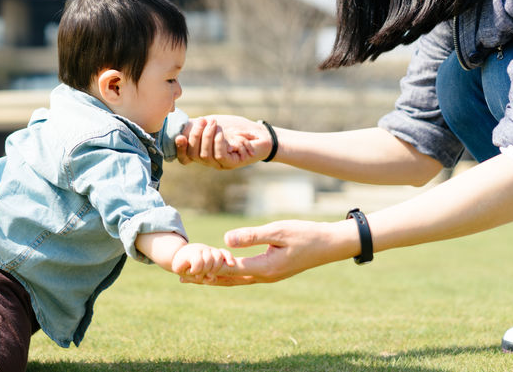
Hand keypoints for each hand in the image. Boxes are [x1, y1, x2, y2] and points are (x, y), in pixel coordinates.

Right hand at [175, 115, 272, 168]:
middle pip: (193, 155)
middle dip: (195, 135)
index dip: (179, 149)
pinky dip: (217, 143)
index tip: (179, 136)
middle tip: (202, 120)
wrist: (261, 135)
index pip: (185, 158)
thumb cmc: (237, 129)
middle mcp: (210, 161)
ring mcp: (221, 164)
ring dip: (207, 137)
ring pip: (204, 156)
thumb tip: (183, 123)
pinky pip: (219, 156)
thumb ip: (200, 127)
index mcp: (203, 153)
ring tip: (213, 124)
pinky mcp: (232, 163)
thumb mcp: (215, 125)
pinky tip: (221, 133)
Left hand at [180, 219, 354, 285]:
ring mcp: (269, 276)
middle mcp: (265, 276)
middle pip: (228, 280)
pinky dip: (229, 274)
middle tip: (182, 279)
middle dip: (205, 279)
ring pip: (236, 280)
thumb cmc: (305, 234)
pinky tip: (221, 270)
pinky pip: (245, 276)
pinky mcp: (272, 271)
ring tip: (195, 278)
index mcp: (265, 268)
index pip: (230, 268)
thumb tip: (225, 240)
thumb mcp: (277, 230)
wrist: (330, 245)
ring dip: (215, 279)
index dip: (209, 266)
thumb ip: (251, 236)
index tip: (189, 265)